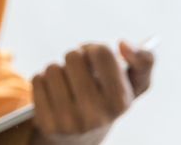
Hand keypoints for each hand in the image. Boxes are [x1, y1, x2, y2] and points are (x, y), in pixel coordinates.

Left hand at [30, 41, 154, 144]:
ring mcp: (71, 122)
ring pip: (53, 67)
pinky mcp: (48, 124)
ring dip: (58, 71)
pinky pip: (37, 80)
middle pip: (73, 56)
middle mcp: (97, 116)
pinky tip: (54, 95)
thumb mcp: (132, 82)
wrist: (81, 135)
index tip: (96, 60)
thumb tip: (125, 44)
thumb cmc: (107, 98)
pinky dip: (43, 82)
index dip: (95, 50)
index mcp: (121, 102)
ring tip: (68, 86)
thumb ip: (143, 60)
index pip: (102, 51)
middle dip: (75, 59)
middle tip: (80, 74)